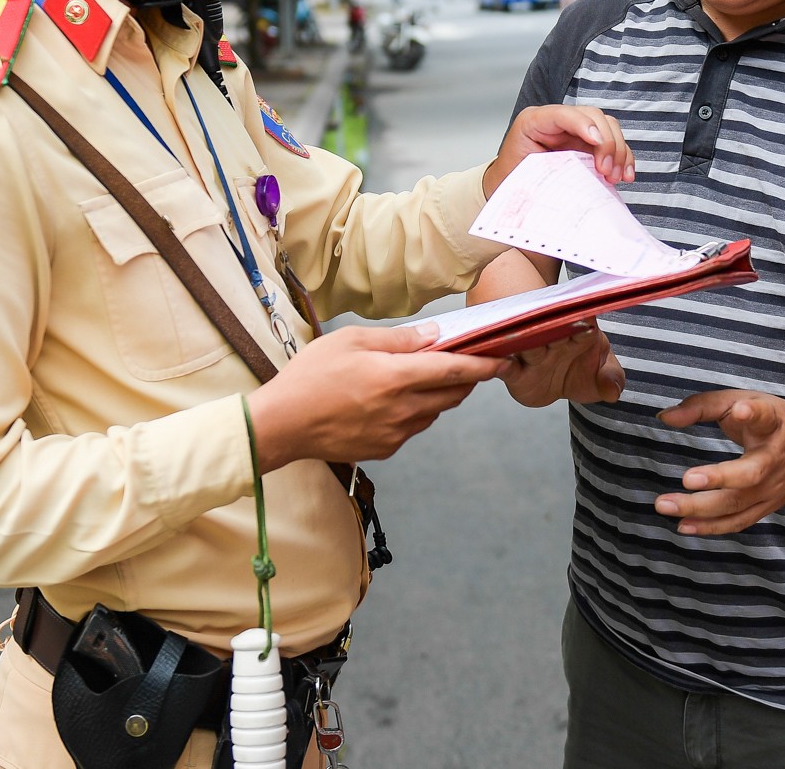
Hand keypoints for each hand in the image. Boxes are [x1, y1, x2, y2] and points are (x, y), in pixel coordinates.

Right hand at [247, 323, 509, 471]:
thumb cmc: (310, 377)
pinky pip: (414, 427)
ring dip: (439, 396)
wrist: (282, 425)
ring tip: (419, 378)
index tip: (502, 361)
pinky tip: (394, 400)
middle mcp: (402, 409)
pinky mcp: (385, 448)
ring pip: (434, 412)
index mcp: (395, 377)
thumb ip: (397, 339)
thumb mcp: (351, 341)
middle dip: (465, 380)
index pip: (453, 371)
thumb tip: (433, 336)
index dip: (482, 366)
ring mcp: (395, 433)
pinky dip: (416, 412)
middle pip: (452, 395)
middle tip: (464, 363)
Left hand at [484, 106, 634, 194]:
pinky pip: (613, 144)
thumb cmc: (512, 178)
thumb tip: (574, 182)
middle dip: (606, 142)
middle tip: (605, 170)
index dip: (583, 124)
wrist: (509, 185)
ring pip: (609, 127)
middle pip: (593, 116)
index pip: (563, 113)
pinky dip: (623, 158)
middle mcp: (558, 122)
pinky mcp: (588, 145)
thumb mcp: (520, 173)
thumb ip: (542, 171)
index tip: (595, 142)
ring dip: (618, 151)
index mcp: (534, 122)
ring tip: (613, 177)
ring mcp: (575, 131)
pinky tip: (625, 174)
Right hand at [502, 325, 624, 407]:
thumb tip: (613, 392)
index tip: (586, 321)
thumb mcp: (602, 376)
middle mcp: (554, 340)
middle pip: (552, 331)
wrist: (555, 384)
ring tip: (525, 340)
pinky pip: (506, 368)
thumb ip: (611, 380)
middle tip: (555, 325)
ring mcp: (534, 355)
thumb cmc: (581, 370)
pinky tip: (504, 364)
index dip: (584, 324)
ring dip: (527, 342)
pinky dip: (503, 365)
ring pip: (528, 345)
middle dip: (553, 329)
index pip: (583, 326)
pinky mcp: (516, 373)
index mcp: (580, 334)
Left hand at [653, 390, 784, 534]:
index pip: (765, 416)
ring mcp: (774, 487)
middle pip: (750, 473)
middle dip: (719, 478)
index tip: (740, 410)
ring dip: (701, 509)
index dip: (753, 413)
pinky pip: (739, 520)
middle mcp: (775, 458)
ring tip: (666, 506)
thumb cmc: (770, 418)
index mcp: (773, 423)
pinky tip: (683, 525)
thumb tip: (663, 417)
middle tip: (687, 478)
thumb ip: (702, 406)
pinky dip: (711, 526)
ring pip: (739, 503)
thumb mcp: (742, 400)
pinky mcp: (768, 506)